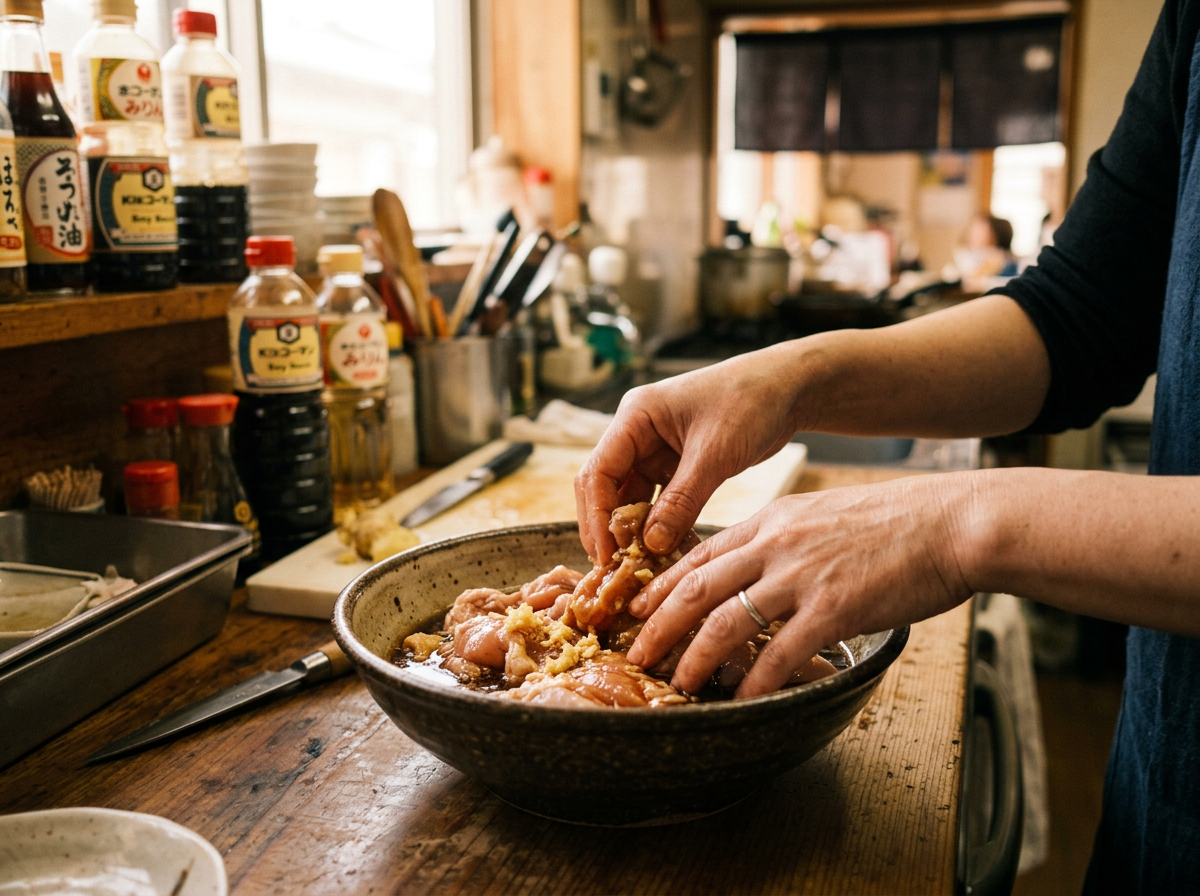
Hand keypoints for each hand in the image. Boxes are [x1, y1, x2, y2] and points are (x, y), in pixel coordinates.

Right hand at [575, 348, 807, 560]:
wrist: (787, 389)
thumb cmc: (750, 403)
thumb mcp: (714, 454)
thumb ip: (682, 501)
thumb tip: (651, 545)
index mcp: (635, 416)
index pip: (599, 470)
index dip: (597, 515)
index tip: (606, 554)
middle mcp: (637, 432)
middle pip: (605, 485)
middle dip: (606, 526)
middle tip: (612, 568)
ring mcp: (655, 449)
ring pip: (630, 496)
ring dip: (631, 529)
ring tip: (633, 567)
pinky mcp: (675, 464)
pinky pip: (657, 500)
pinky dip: (657, 524)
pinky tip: (661, 552)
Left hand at [625, 474, 976, 697]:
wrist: (951, 523)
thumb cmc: (895, 522)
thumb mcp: (822, 514)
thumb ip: (784, 537)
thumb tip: (758, 567)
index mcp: (771, 520)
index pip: (699, 554)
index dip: (661, 585)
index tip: (637, 608)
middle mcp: (776, 545)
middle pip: (697, 588)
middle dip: (658, 625)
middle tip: (636, 654)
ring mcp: (802, 576)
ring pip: (726, 622)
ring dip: (695, 659)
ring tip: (679, 685)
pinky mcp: (834, 609)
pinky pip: (779, 653)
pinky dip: (754, 682)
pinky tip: (740, 701)